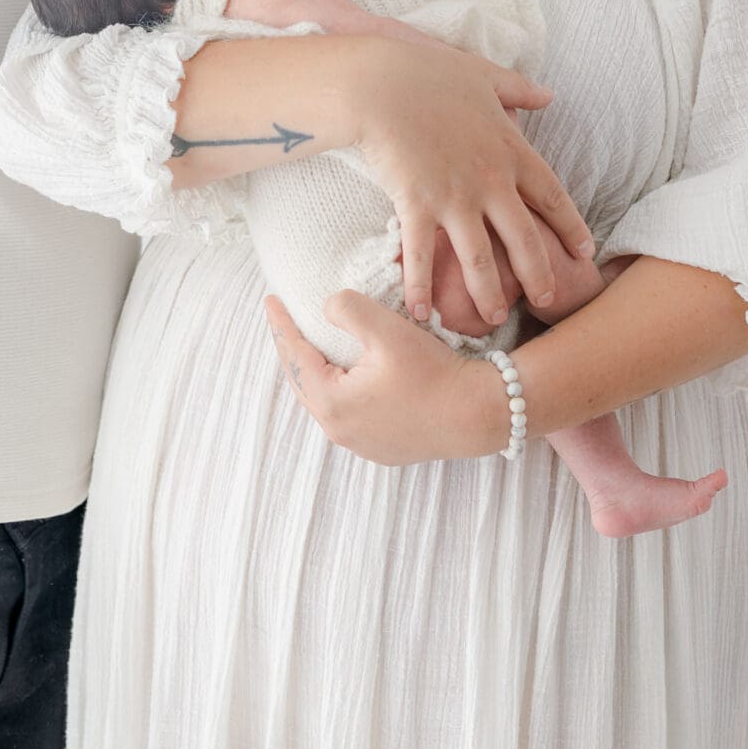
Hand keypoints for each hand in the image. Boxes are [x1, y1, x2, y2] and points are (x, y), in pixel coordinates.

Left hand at [264, 291, 511, 465]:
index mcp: (332, 403)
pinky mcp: (382, 448)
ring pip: (324, 401)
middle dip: (292, 350)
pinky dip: (338, 390)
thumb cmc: (433, 371)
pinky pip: (347, 414)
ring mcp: (361, 445)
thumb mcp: (386, 329)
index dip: (281, 325)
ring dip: (316, 372)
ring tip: (310, 346)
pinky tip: (345, 375)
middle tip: (284, 321)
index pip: (295, 357)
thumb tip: (326, 309)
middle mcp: (340, 431)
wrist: (478, 414)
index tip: (270, 300)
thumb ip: (347, 309)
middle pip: (304, 383)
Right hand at [346, 34, 588, 327]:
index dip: (571, 226)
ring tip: (493, 319)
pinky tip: (421, 312)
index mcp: (510, 149)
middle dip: (538, 274)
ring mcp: (454, 197)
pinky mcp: (417, 205)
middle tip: (545, 301)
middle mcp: (490, 180)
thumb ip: (519, 89)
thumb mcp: (483, 75)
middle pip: (525, 238)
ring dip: (488, 292)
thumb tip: (549, 95)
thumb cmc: (428, 73)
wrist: (379, 82)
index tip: (585, 251)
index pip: (552, 196)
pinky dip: (421, 286)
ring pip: (480, 257)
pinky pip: (423, 255)